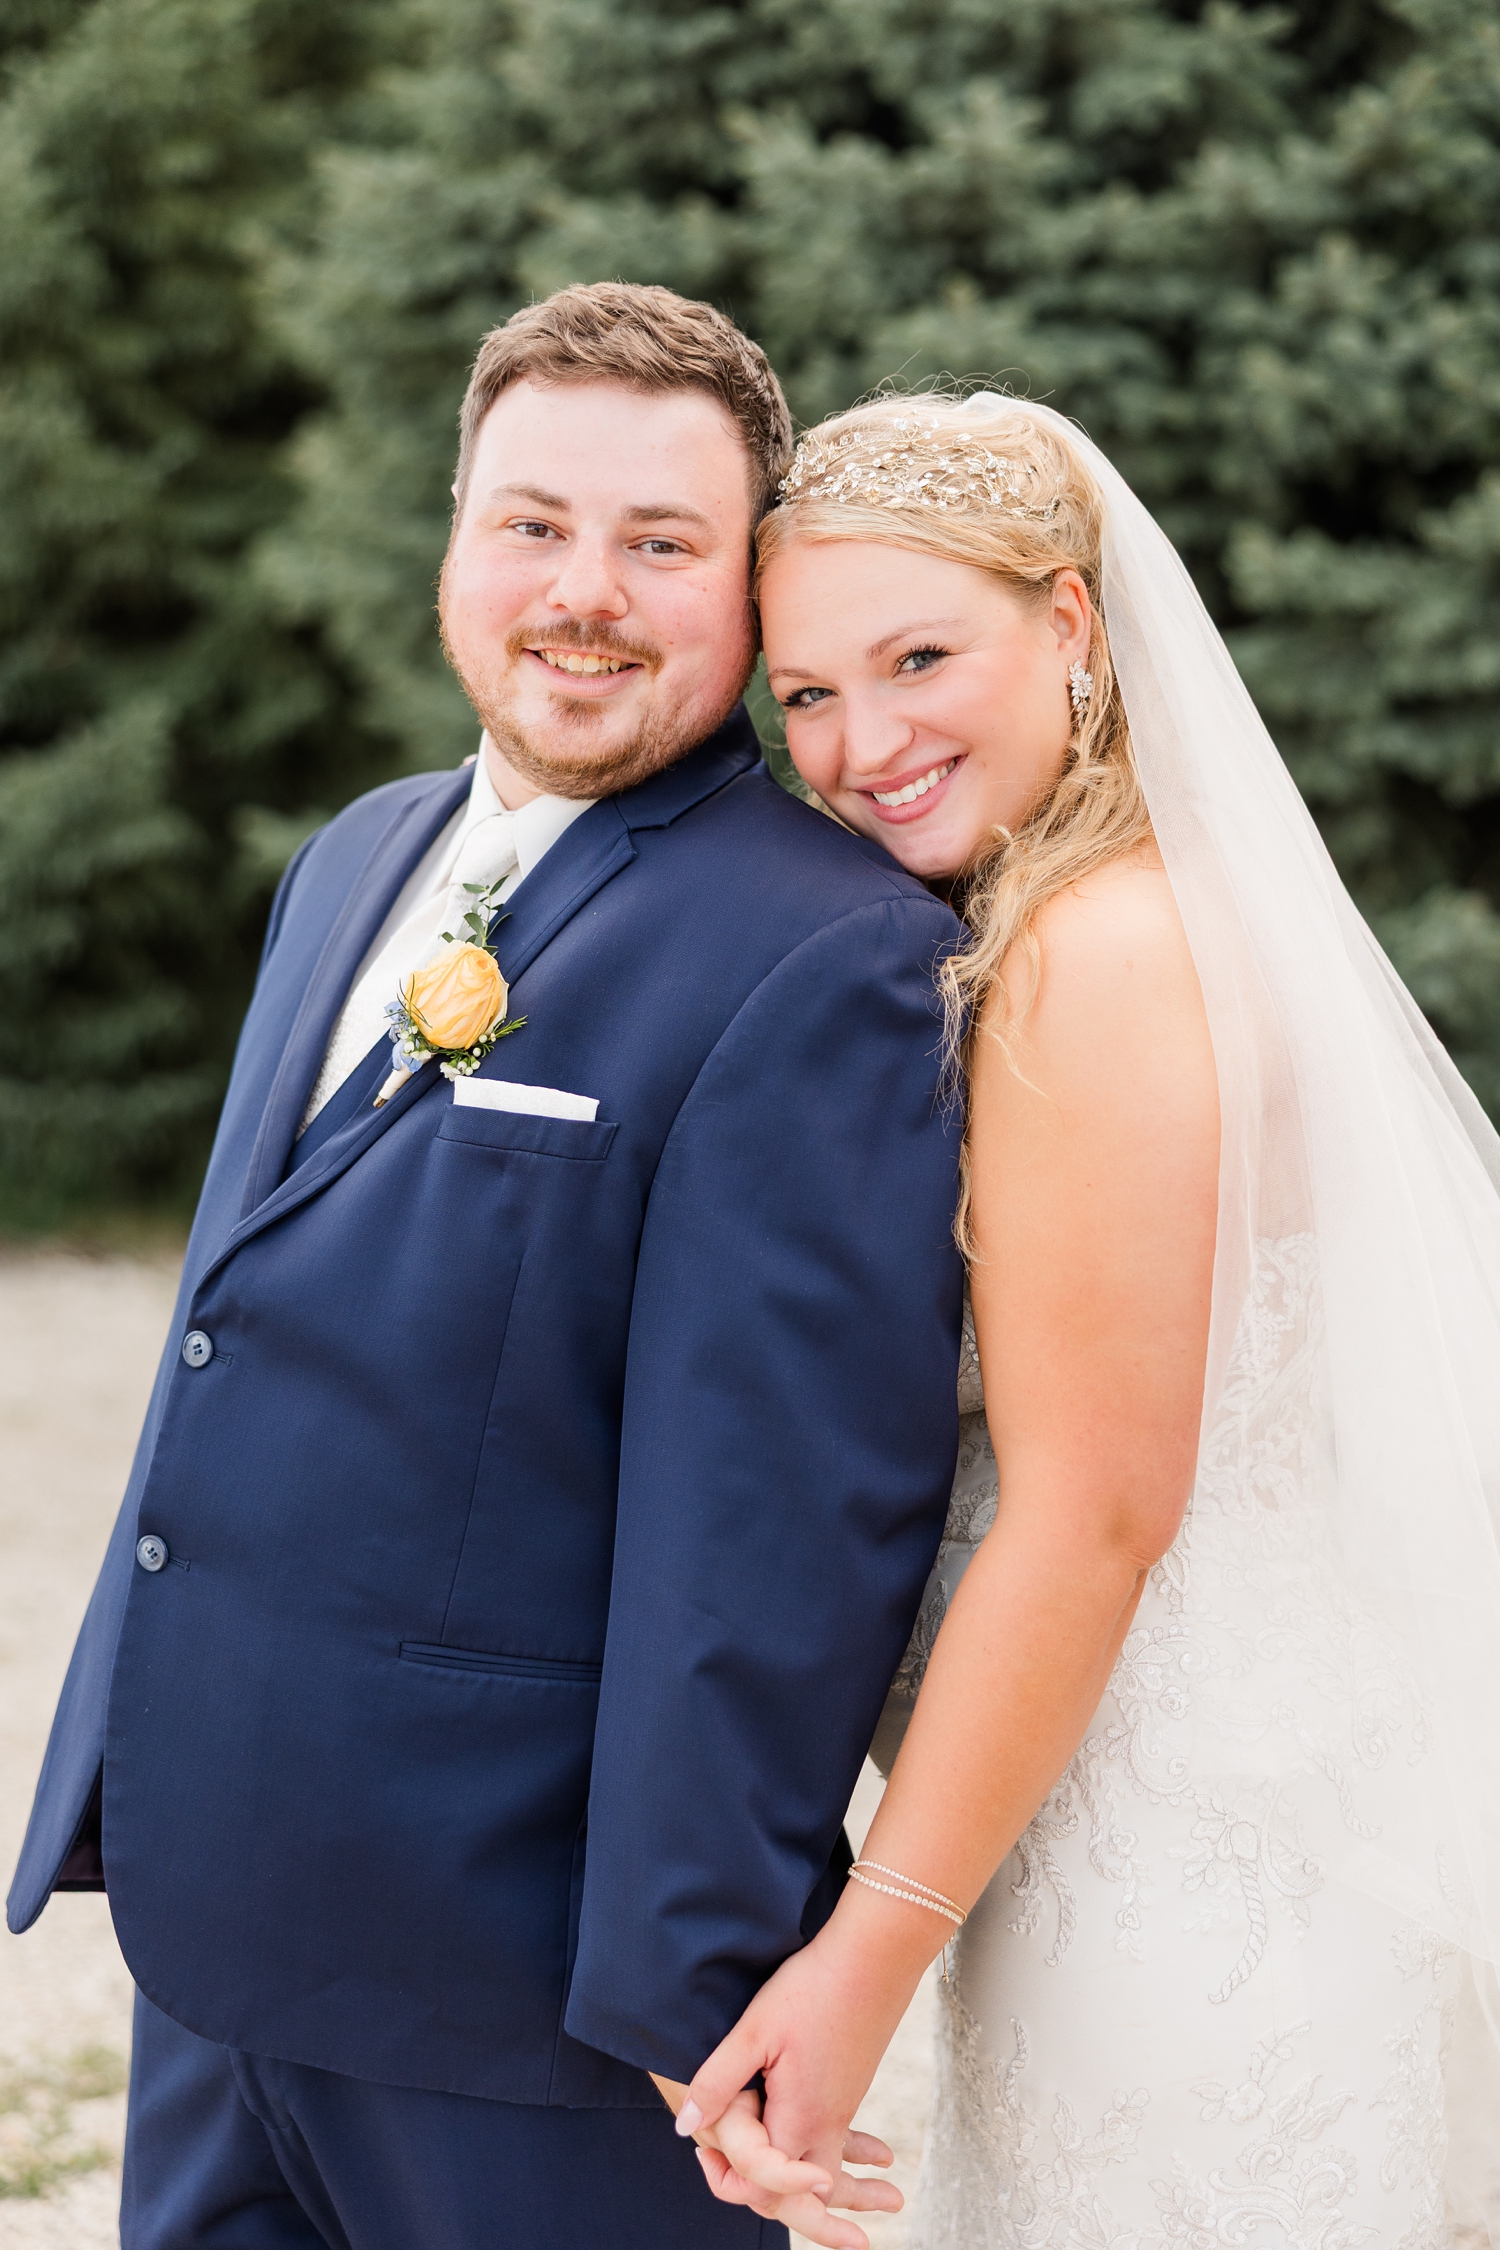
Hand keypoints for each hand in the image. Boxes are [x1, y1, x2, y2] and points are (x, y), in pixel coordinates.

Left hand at [674, 1899, 934, 2244]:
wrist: (876, 1955)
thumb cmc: (811, 1987)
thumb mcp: (753, 2029)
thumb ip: (718, 2080)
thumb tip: (684, 2125)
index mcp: (800, 2118)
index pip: (764, 2185)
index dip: (730, 2182)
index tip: (704, 2157)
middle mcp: (826, 2122)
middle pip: (805, 2194)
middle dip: (799, 2216)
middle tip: (778, 2207)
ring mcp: (844, 2106)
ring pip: (827, 2171)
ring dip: (825, 2194)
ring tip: (838, 2212)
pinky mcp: (852, 2087)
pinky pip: (839, 2141)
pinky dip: (842, 2161)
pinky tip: (857, 2154)